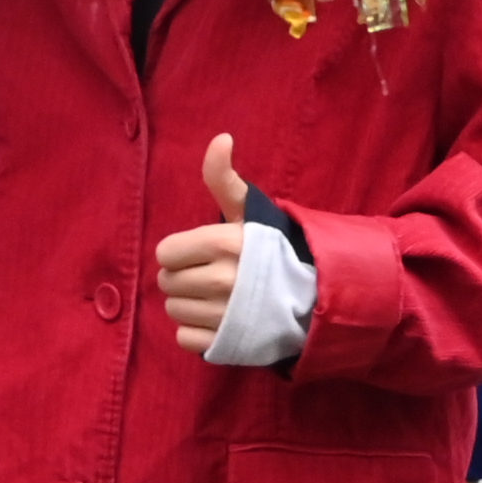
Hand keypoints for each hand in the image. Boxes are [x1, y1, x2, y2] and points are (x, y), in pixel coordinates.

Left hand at [159, 135, 259, 357]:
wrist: (314, 299)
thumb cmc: (276, 251)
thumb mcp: (252, 211)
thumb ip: (224, 178)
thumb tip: (220, 138)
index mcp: (223, 243)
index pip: (166, 252)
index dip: (181, 252)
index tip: (204, 253)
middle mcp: (222, 280)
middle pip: (167, 281)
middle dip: (185, 277)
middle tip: (212, 275)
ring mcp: (223, 316)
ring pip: (173, 310)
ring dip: (189, 304)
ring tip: (216, 299)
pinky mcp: (225, 344)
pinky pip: (184, 338)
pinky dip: (197, 332)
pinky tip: (218, 321)